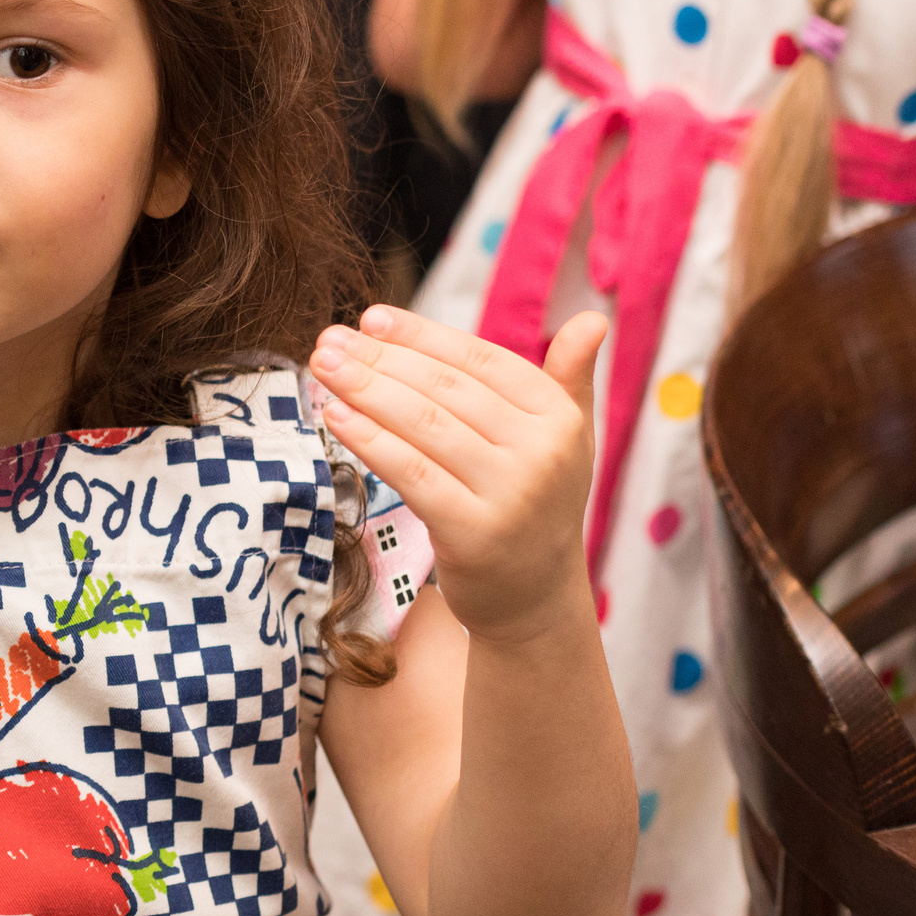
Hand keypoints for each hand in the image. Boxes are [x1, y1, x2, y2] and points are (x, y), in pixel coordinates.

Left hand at [309, 304, 607, 643]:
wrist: (535, 598)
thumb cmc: (537, 502)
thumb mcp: (565, 439)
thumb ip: (571, 377)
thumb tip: (592, 317)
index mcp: (560, 418)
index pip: (480, 360)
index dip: (422, 335)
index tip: (371, 316)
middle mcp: (542, 453)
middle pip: (444, 390)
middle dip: (379, 359)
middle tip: (330, 340)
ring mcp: (509, 494)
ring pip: (422, 425)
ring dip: (364, 389)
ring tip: (322, 365)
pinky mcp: (472, 532)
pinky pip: (410, 472)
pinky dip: (368, 438)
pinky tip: (334, 413)